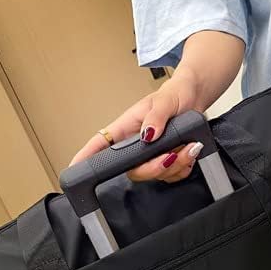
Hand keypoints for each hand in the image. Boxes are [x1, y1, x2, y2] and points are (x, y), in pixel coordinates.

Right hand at [69, 75, 201, 182]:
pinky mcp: (167, 162)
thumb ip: (156, 116)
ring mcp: (151, 155)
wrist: (195, 98)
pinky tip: (189, 151)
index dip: (86, 156)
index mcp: (127, 127)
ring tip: (188, 146)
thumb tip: (148, 134)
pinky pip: (172, 176)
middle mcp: (136, 145)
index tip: (75, 165)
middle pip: (133, 170)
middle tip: (172, 154)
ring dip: (176, 165)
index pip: (101, 143)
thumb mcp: (165, 100)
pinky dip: (184, 166)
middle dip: (154, 167)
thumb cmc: (176, 94)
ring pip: (155, 175)